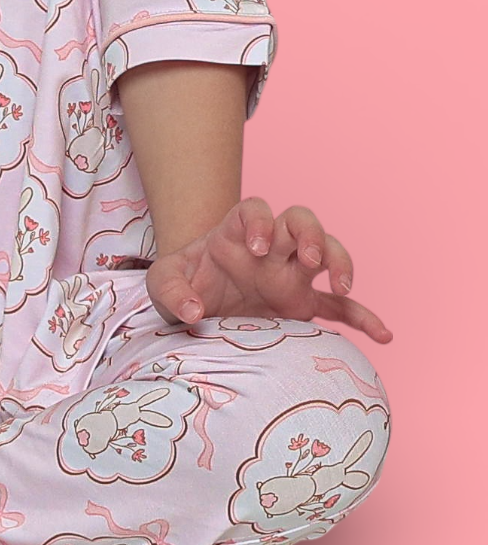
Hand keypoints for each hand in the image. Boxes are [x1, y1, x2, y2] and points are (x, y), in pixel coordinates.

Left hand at [145, 198, 392, 345]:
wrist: (195, 308)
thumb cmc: (183, 286)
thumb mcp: (162, 285)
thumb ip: (171, 291)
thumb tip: (193, 312)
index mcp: (236, 234)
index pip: (255, 209)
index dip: (260, 222)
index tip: (256, 248)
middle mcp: (270, 249)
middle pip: (300, 221)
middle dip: (308, 234)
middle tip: (306, 259)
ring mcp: (291, 275)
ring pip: (327, 252)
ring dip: (339, 262)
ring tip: (341, 286)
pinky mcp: (304, 305)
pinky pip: (341, 308)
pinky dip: (362, 317)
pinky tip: (382, 335)